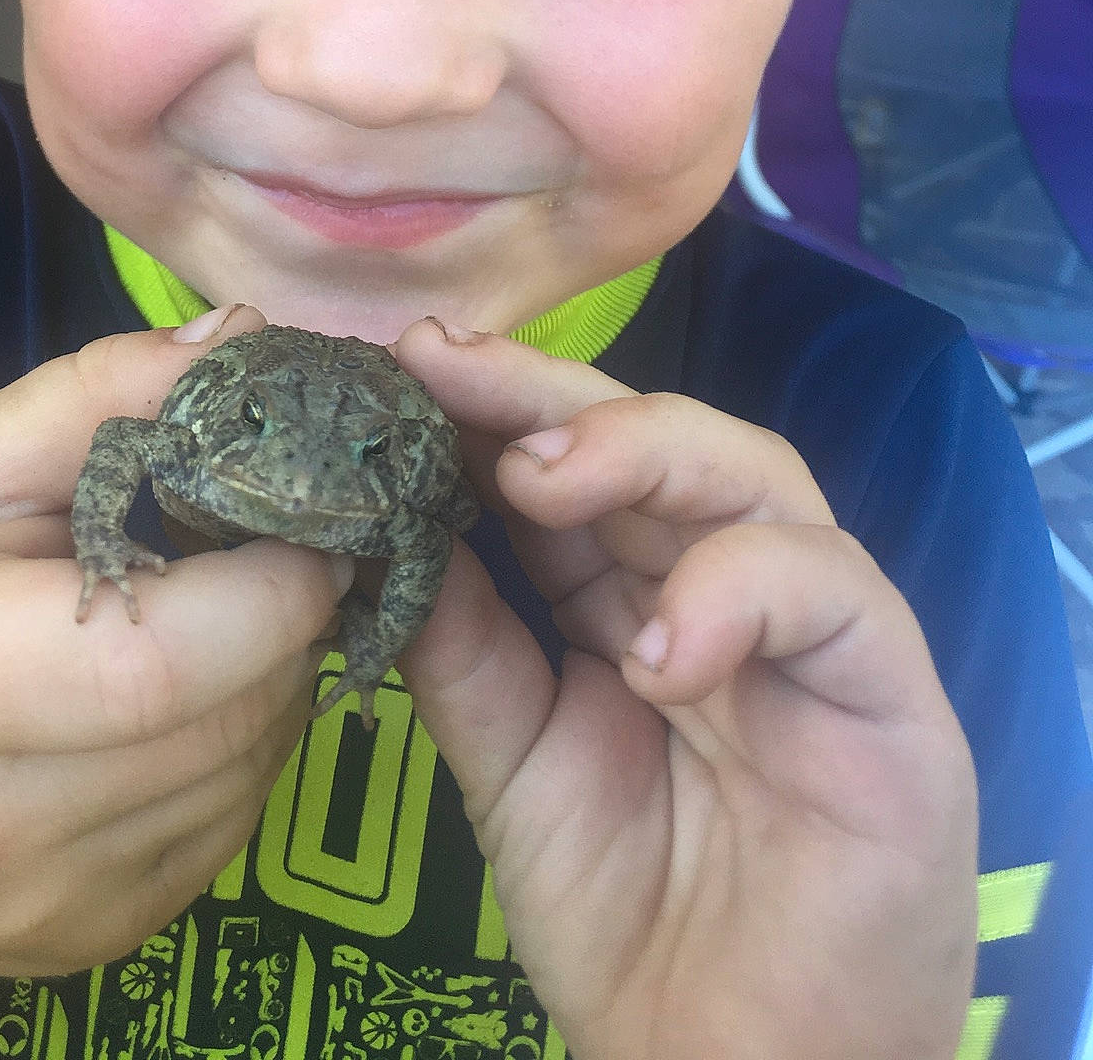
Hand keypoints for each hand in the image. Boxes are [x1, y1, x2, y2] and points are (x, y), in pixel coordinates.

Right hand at [0, 306, 346, 976]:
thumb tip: (240, 338)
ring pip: (251, 772)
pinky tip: (188, 698)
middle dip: (288, 619)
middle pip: (226, 718)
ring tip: (216, 615)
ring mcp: (41, 905)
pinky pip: (236, 823)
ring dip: (274, 679)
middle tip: (275, 547)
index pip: (156, 661)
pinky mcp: (98, 942)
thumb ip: (95, 393)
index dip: (270, 585)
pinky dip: (244, 743)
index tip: (303, 516)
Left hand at [391, 321, 978, 1059]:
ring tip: (537, 477)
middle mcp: (729, 589)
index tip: (405, 361)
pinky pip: (835, 589)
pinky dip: (742, 592)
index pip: (575, 467)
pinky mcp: (893, 693)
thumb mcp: (511, 763)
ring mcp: (816, 632)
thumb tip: (386, 520)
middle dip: (551, 396)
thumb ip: (464, 644)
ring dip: (644, 453)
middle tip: (453, 367)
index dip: (496, 407)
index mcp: (638, 595)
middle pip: (659, 442)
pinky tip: (657, 652)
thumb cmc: (629, 916)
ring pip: (756, 476)